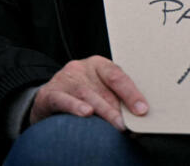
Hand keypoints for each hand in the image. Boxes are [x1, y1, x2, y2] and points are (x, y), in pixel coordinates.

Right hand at [29, 56, 147, 130]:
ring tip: (117, 124)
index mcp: (98, 64)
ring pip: (87, 94)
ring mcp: (65, 79)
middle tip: (129, 124)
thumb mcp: (98, 90)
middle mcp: (81, 68)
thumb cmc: (79, 94)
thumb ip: (114, 98)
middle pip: (103, 89)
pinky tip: (87, 113)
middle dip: (118, 108)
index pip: (117, 76)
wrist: (47, 98)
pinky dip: (76, 106)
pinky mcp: (50, 93)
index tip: (142, 109)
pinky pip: (64, 99)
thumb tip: (137, 116)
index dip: (131, 93)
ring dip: (104, 111)